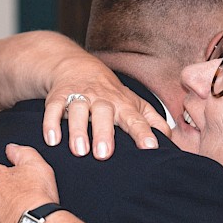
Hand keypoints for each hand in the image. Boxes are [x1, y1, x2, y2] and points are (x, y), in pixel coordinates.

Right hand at [0, 30, 169, 157]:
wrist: (76, 67)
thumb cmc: (111, 93)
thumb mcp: (133, 103)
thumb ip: (152, 121)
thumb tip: (172, 139)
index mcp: (122, 104)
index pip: (135, 119)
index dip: (143, 132)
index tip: (151, 147)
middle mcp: (101, 99)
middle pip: (104, 113)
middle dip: (104, 133)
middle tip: (104, 155)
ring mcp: (79, 96)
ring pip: (78, 110)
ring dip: (78, 130)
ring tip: (79, 151)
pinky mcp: (57, 97)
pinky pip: (53, 109)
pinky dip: (51, 123)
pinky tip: (51, 140)